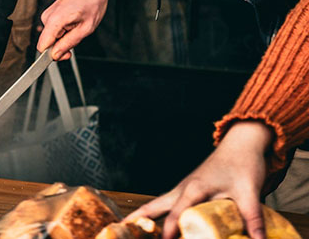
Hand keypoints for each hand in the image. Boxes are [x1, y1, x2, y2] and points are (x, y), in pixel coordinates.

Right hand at [37, 0, 116, 59]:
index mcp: (55, 20)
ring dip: (66, 36)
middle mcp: (47, 16)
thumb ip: (69, 43)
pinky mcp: (51, 12)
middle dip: (63, 44)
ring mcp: (48, 13)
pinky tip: (75, 21)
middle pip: (49, 42)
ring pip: (53, 36)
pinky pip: (55, 29)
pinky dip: (65, 29)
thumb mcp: (86, 28)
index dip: (53, 55)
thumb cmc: (93, 1)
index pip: (42, 46)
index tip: (66, 54)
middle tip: (79, 34)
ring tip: (79, 24)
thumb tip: (56, 55)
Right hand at [125, 121, 272, 238]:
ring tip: (131, 228)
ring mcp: (184, 187)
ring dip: (146, 215)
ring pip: (159, 203)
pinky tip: (159, 223)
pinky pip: (168, 203)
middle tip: (122, 230)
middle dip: (138, 219)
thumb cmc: (242, 164)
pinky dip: (158, 213)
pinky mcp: (190, 189)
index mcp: (193, 189)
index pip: (175, 216)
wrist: (241, 143)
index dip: (167, 233)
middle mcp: (183, 188)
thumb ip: (253, 220)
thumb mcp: (249, 194)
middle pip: (154, 206)